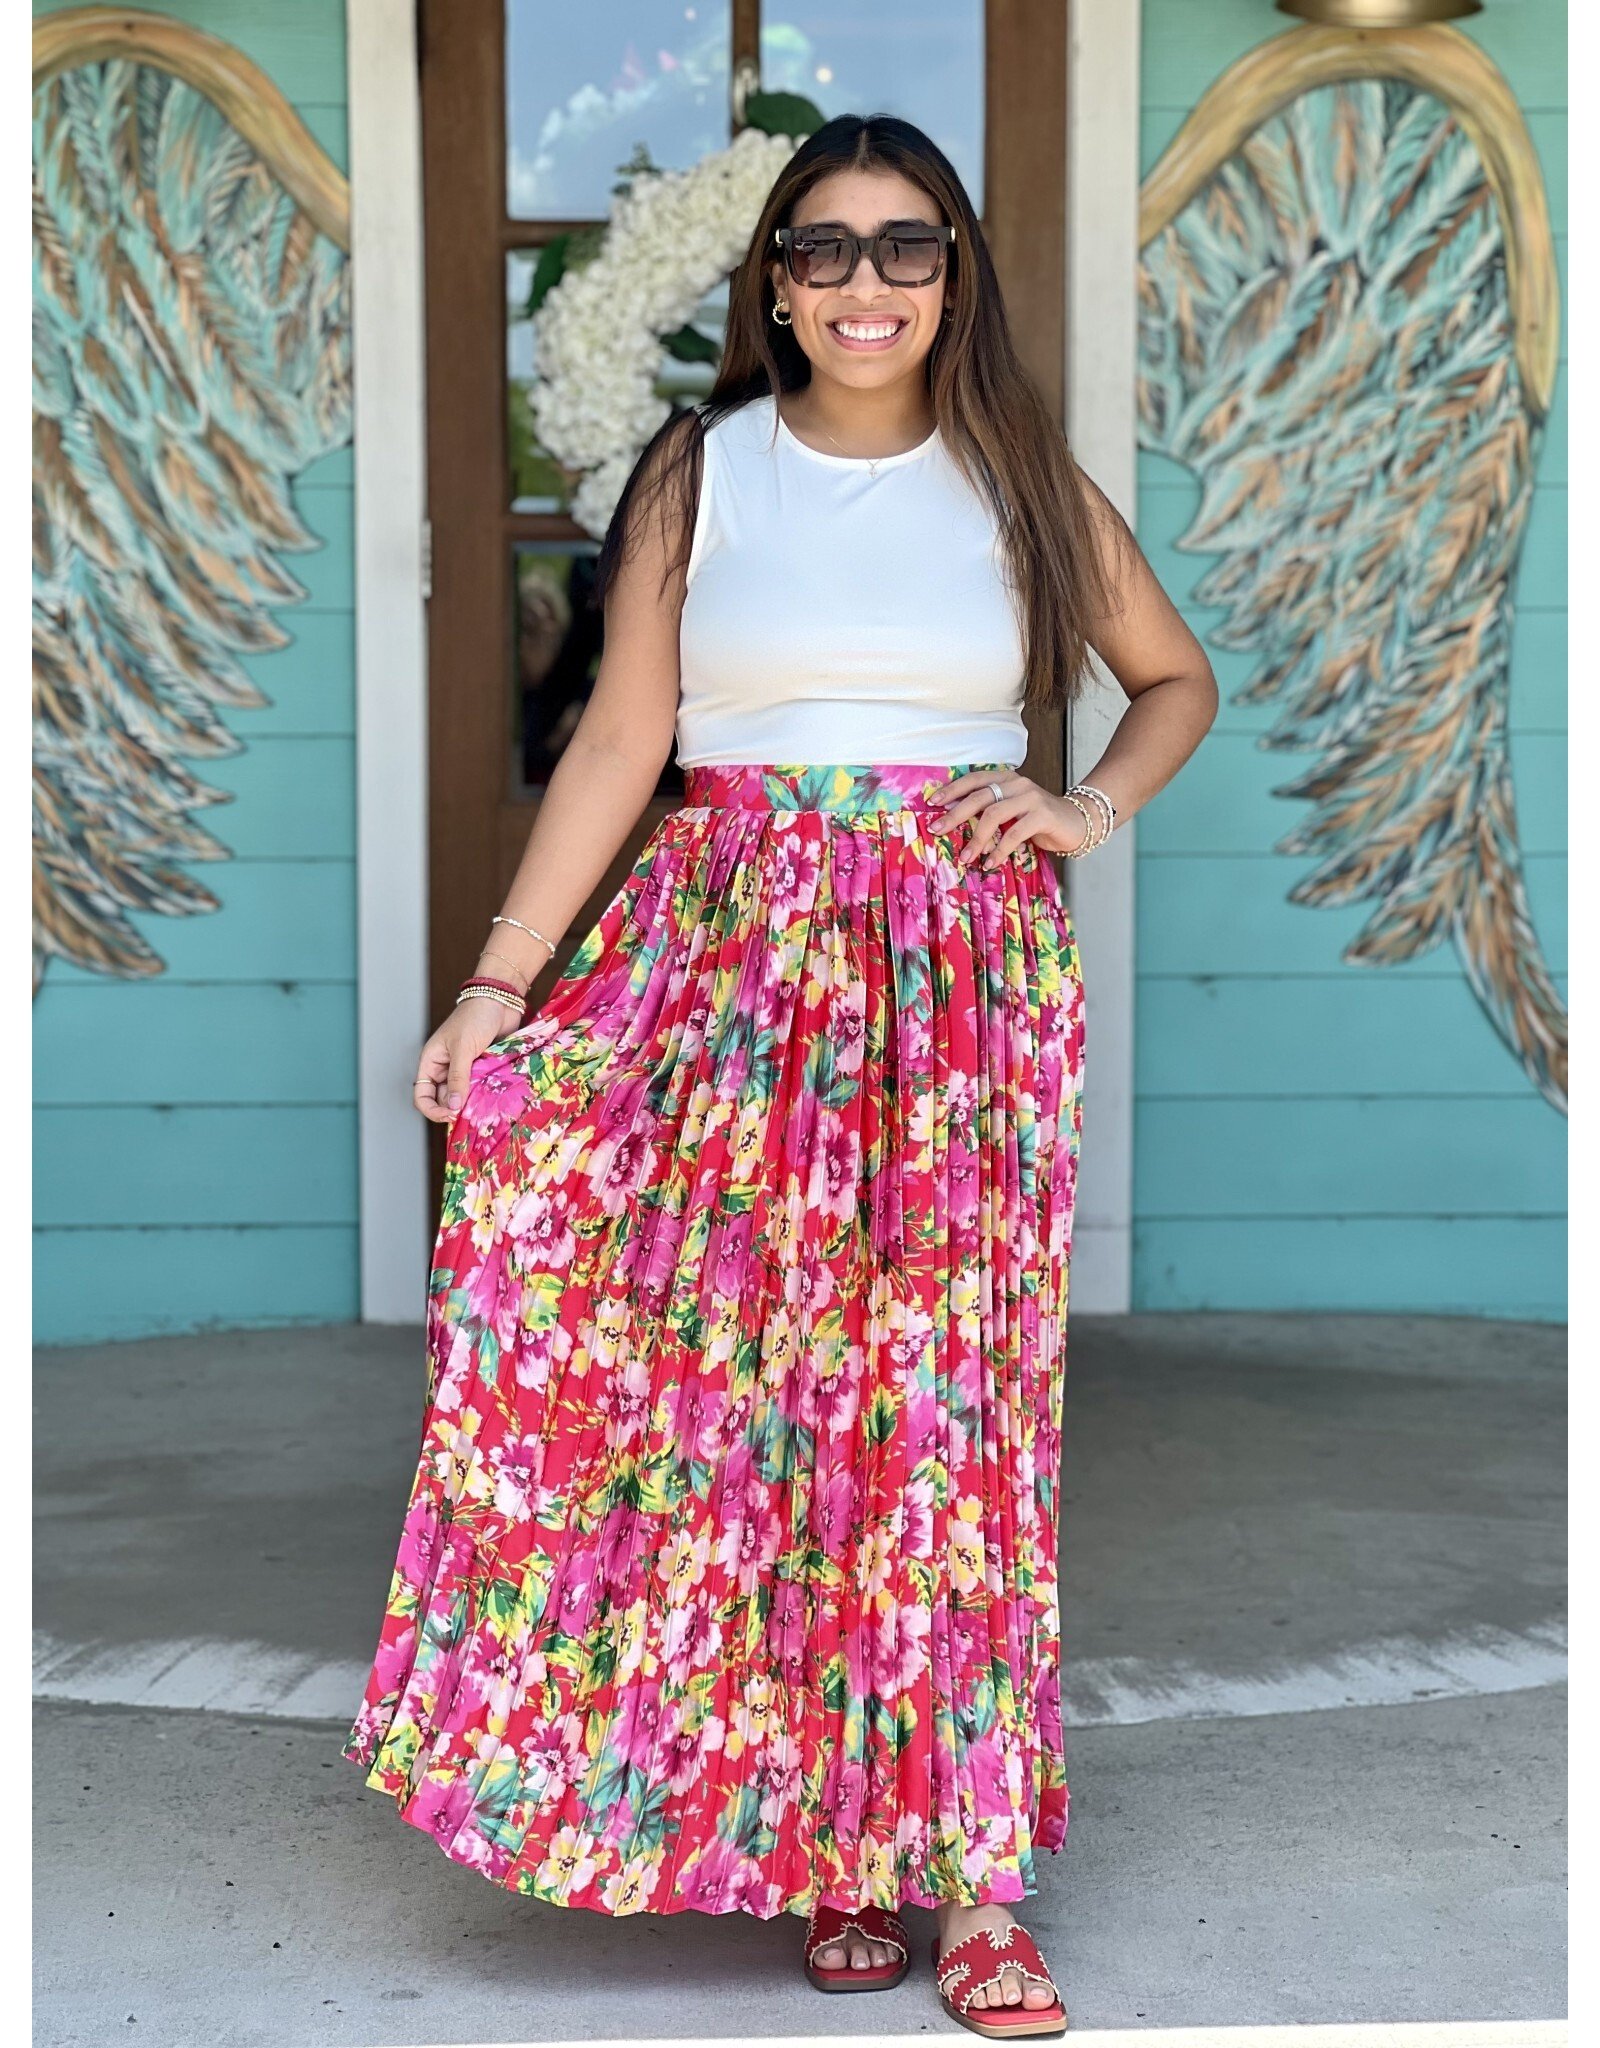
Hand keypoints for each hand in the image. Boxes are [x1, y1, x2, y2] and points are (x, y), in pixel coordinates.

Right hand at [412, 997, 517, 1124]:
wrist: (501, 1001)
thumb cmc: (475, 1016)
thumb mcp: (463, 1047)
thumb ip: (457, 1077)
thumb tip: (453, 1106)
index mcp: (432, 1061)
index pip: (423, 1095)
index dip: (432, 1110)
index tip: (450, 1116)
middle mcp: (446, 1068)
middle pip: (444, 1099)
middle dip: (455, 1108)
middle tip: (470, 1113)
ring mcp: (465, 1070)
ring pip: (463, 1096)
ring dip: (471, 1103)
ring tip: (482, 1105)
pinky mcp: (482, 1069)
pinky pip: (480, 1089)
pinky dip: (484, 1095)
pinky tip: (492, 1098)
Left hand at [927, 771, 1090, 867]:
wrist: (1077, 822)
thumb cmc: (1038, 820)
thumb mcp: (1011, 812)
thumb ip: (990, 813)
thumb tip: (954, 827)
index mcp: (1006, 779)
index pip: (974, 779)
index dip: (952, 789)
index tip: (932, 803)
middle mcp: (1017, 784)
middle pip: (979, 796)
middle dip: (955, 814)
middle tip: (937, 830)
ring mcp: (1031, 798)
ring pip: (994, 815)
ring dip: (976, 838)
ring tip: (966, 857)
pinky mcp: (1043, 815)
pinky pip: (1015, 833)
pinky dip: (999, 850)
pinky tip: (990, 863)